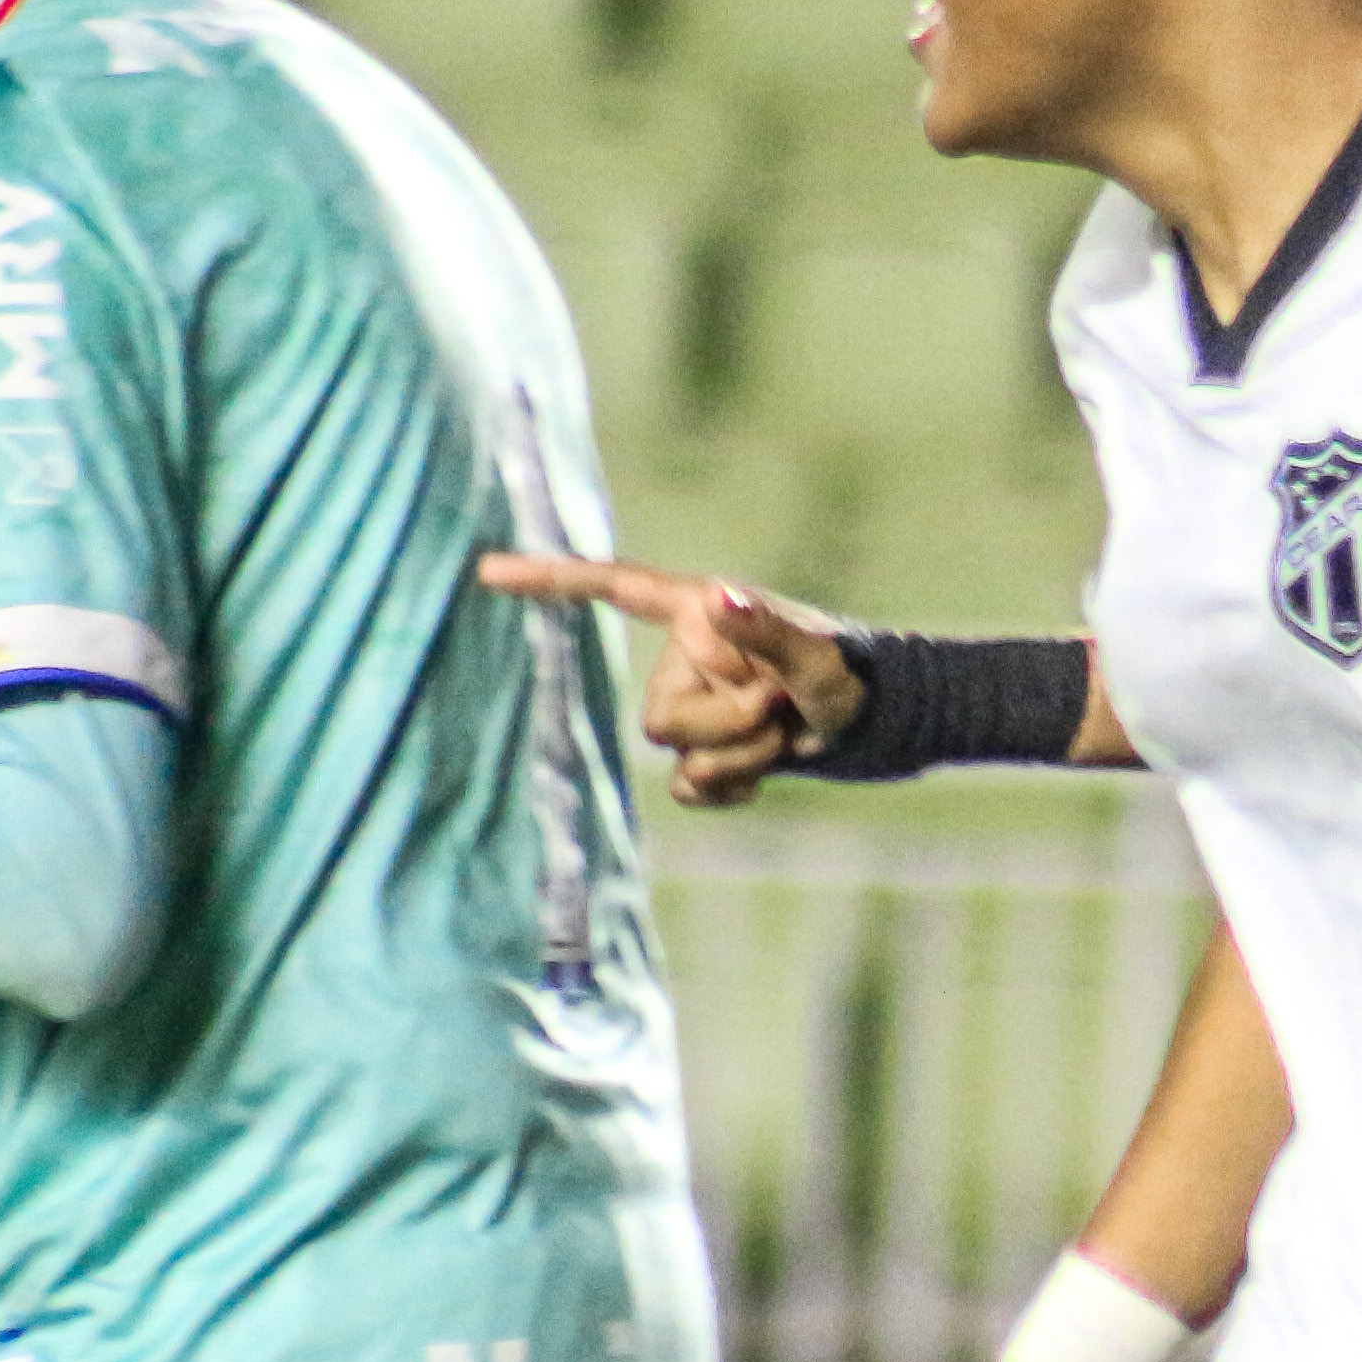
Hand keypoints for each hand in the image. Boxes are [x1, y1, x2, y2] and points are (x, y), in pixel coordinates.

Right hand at [478, 551, 857, 805]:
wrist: (874, 722)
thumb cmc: (850, 675)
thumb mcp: (818, 657)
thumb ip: (767, 631)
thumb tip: (721, 600)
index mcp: (699, 614)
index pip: (615, 589)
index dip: (551, 579)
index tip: (487, 571)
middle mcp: (687, 657)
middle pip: (658, 719)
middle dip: (725, 728)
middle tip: (780, 708)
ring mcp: (692, 706)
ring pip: (676, 758)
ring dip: (738, 760)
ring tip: (784, 733)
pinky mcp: (705, 752)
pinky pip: (689, 789)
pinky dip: (731, 790)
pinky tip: (767, 775)